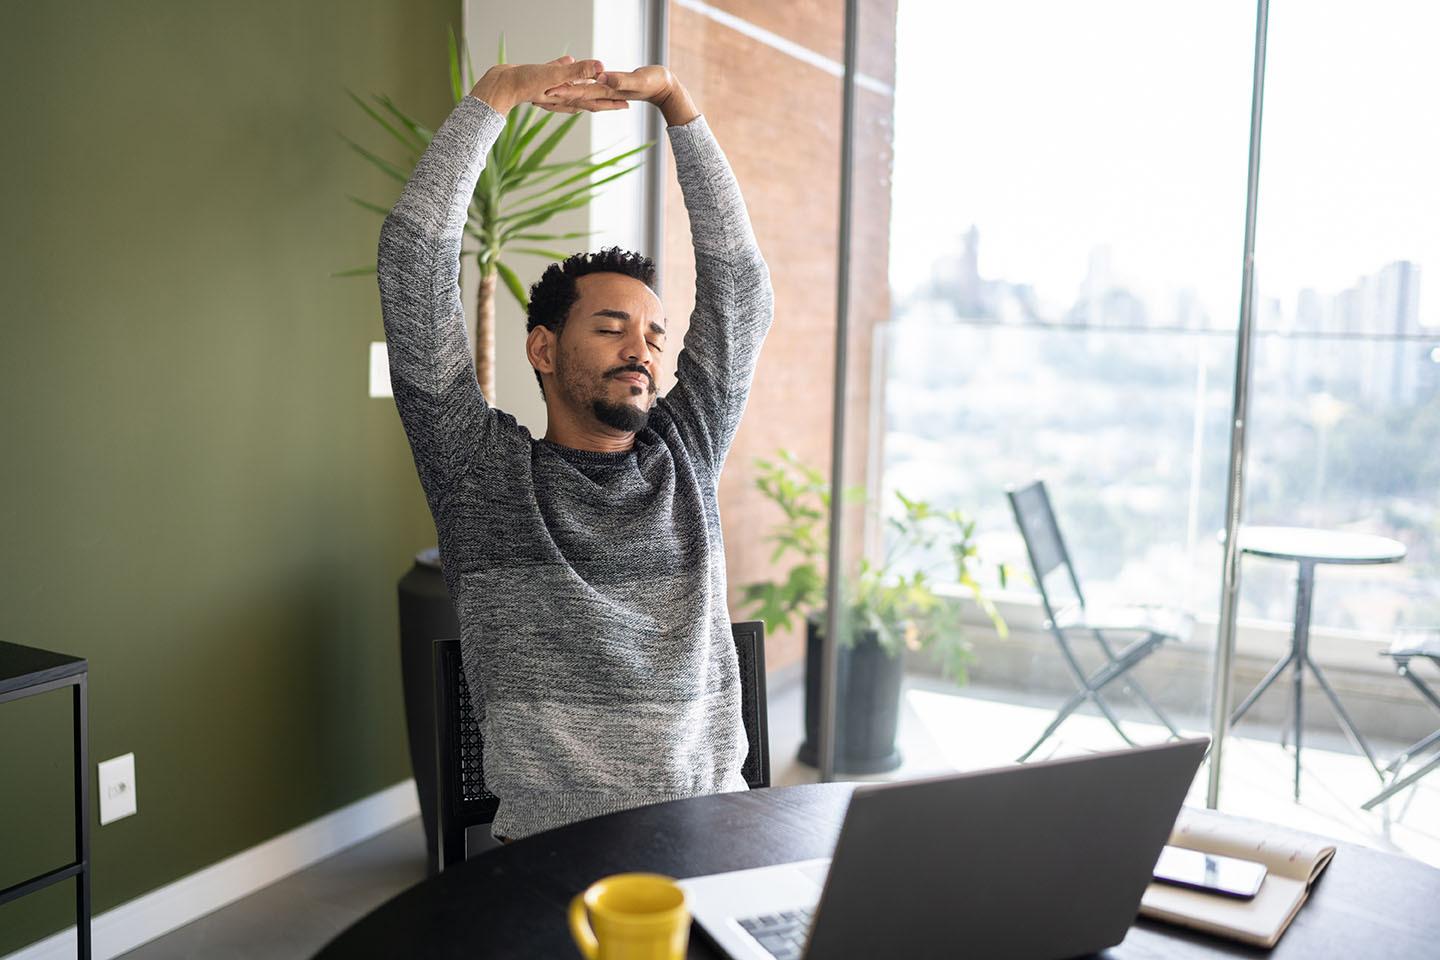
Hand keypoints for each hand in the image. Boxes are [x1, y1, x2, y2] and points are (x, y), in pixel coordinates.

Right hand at [469, 56, 628, 114]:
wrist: (498, 85)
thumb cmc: (524, 83)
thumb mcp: (553, 76)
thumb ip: (578, 72)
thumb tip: (602, 68)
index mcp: (567, 97)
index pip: (595, 101)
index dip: (611, 103)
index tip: (628, 104)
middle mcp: (560, 97)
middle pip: (588, 98)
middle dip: (605, 100)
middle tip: (622, 102)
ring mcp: (549, 90)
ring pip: (573, 88)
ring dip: (586, 87)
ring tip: (596, 84)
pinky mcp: (538, 79)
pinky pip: (556, 74)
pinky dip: (564, 68)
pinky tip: (567, 59)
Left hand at [545, 65, 698, 125]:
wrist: (667, 87)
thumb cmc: (657, 82)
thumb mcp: (639, 80)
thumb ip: (621, 80)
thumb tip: (603, 78)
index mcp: (608, 89)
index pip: (582, 91)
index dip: (565, 90)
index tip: (548, 90)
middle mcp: (604, 92)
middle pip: (576, 95)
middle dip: (558, 95)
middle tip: (538, 95)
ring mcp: (606, 91)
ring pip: (580, 93)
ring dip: (564, 95)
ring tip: (545, 94)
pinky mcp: (610, 87)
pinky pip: (589, 90)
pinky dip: (577, 89)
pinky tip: (569, 88)